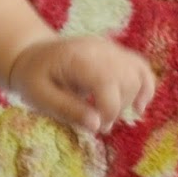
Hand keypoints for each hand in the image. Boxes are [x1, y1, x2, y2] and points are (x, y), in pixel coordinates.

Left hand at [7, 34, 155, 133]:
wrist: (32, 55)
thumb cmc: (32, 78)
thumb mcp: (39, 97)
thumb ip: (67, 110)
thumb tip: (97, 126)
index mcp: (77, 58)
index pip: (107, 83)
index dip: (109, 110)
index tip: (98, 128)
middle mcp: (98, 49)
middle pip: (126, 80)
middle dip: (117, 109)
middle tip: (99, 126)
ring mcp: (110, 49)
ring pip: (137, 75)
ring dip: (129, 101)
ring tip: (108, 115)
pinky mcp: (116, 54)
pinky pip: (140, 68)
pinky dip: (145, 87)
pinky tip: (138, 107)